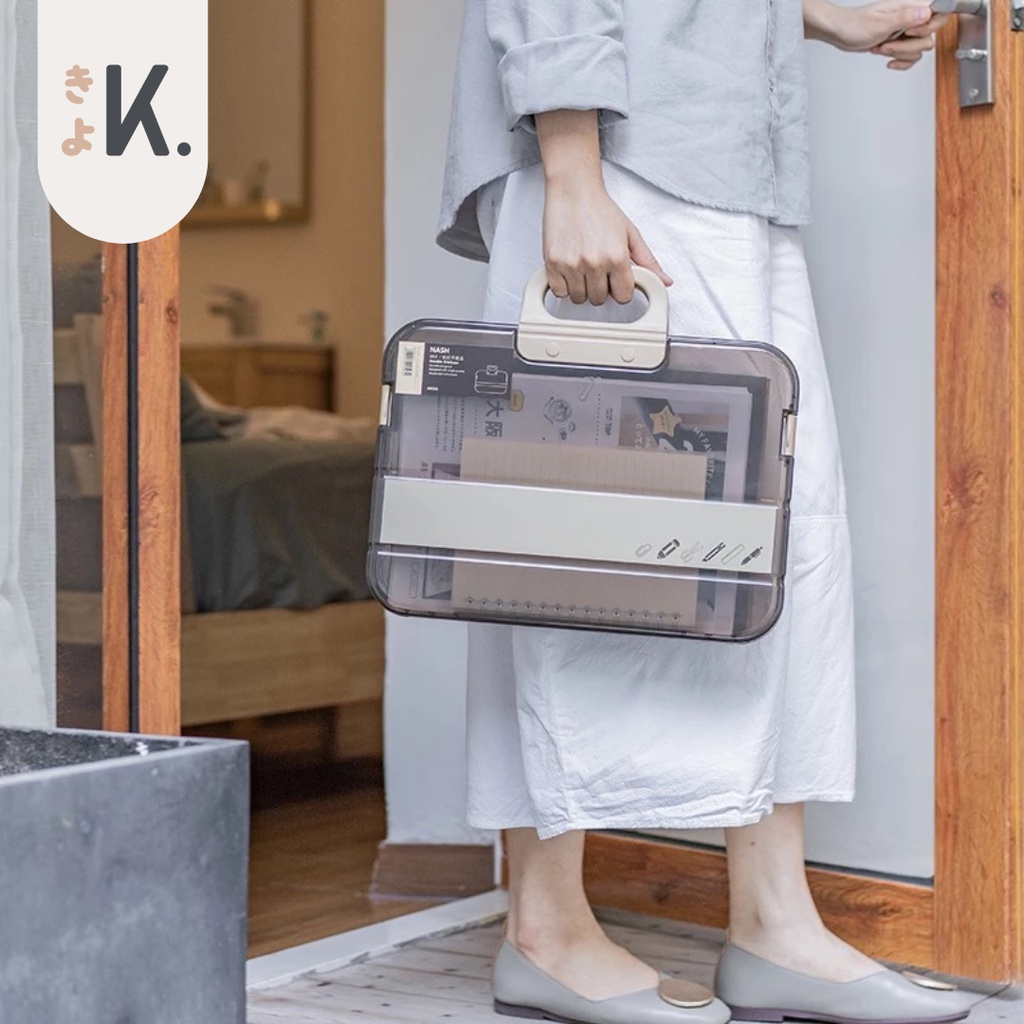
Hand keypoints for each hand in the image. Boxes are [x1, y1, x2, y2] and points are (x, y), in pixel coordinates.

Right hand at [543, 178, 671, 305]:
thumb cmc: (599, 209)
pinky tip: (570, 271)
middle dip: (601, 290)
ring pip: (578, 298)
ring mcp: (572, 264)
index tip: (616, 282)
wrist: (574, 191)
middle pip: (599, 300)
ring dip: (582, 289)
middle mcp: (594, 263)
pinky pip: (559, 292)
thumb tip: (664, 281)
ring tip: (584, 270)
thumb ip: (648, 261)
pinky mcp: (553, 263)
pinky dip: (564, 286)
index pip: (623, 297)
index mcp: (616, 257)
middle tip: (599, 272)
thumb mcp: (630, 234)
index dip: (620, 290)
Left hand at [808, 1, 949, 69]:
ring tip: (882, 48)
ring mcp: (907, 31)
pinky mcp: (900, 42)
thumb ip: (905, 18)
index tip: (910, 32)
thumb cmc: (855, 25)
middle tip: (888, 43)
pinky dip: (901, 62)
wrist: (841, 33)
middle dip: (907, 46)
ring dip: (900, 54)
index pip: (940, 13)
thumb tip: (926, 13)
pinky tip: (888, 60)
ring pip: (920, 49)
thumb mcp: (880, 23)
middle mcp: (912, 18)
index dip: (929, 27)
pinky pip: (912, 57)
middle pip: (929, 37)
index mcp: (912, 6)